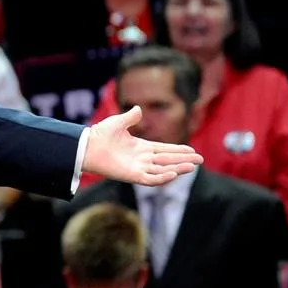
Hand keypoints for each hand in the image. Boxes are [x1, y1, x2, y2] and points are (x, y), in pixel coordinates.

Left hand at [82, 106, 201, 184]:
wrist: (87, 146)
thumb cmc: (99, 135)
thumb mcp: (118, 122)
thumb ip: (130, 117)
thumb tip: (139, 108)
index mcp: (141, 147)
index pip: (165, 150)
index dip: (178, 151)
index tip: (192, 151)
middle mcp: (142, 158)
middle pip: (168, 160)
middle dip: (184, 160)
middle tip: (200, 160)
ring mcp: (138, 167)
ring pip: (163, 170)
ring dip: (178, 168)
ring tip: (192, 166)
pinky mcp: (132, 175)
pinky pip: (151, 179)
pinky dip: (162, 177)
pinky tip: (174, 173)